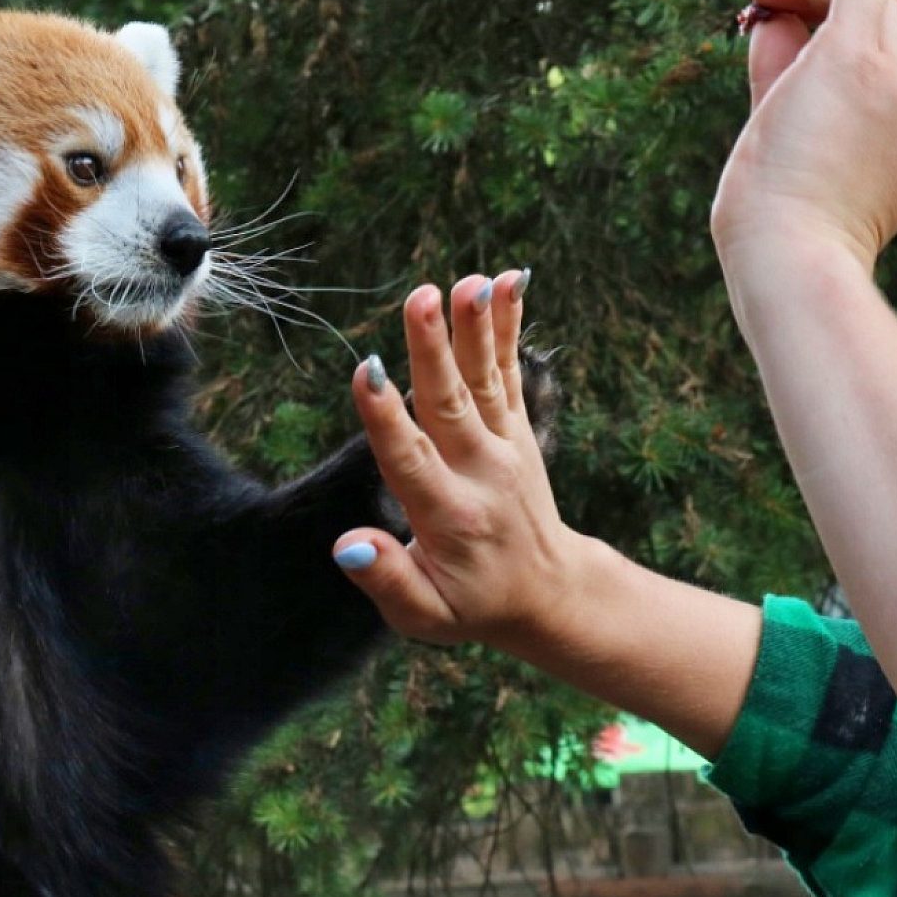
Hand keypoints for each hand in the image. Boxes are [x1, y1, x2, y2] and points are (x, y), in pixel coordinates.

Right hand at [333, 271, 595, 652]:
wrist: (550, 593)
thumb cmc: (472, 604)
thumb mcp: (425, 616)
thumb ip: (386, 578)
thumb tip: (346, 544)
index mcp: (448, 517)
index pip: (410, 460)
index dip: (385, 417)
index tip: (366, 371)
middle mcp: (480, 473)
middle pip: (451, 404)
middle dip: (434, 350)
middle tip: (421, 298)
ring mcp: (505, 447)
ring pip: (486, 379)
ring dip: (477, 327)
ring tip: (472, 280)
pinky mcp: (518, 429)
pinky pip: (512, 372)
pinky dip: (510, 327)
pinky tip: (507, 281)